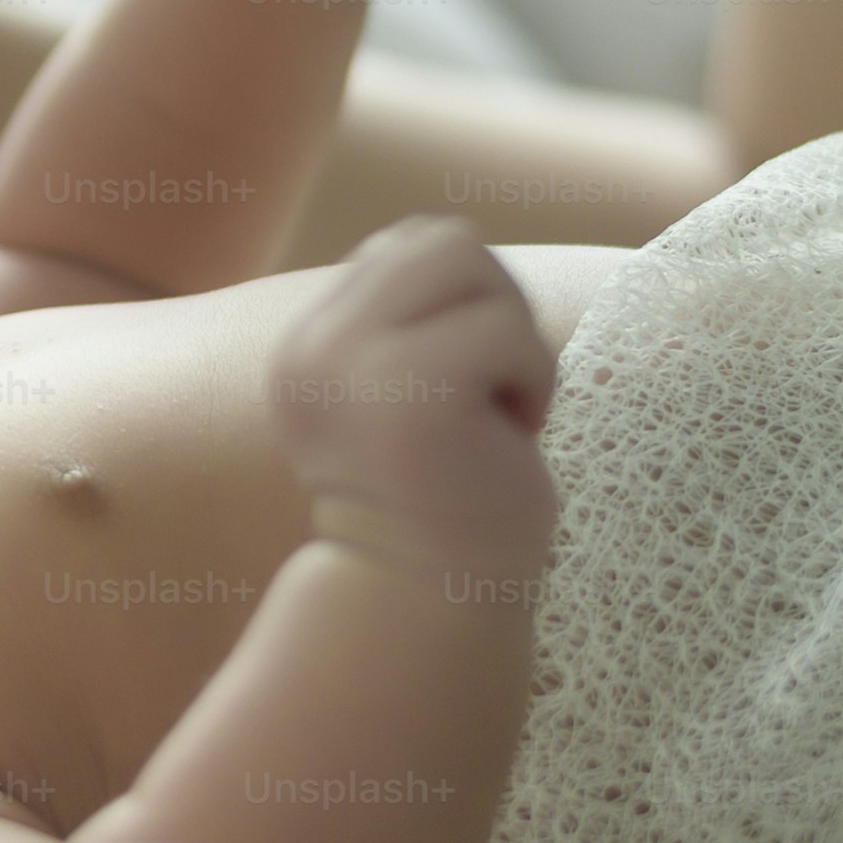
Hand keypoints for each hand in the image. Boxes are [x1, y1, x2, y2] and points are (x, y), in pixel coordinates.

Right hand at [269, 216, 559, 569]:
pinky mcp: (413, 392)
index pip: (402, 246)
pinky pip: (507, 332)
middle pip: (441, 240)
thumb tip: (462, 246)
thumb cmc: (442, 501)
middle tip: (493, 391)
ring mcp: (356, 364)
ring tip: (496, 413)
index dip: (462, 301)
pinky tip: (508, 439)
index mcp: (309, 345)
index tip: (464, 383)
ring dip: (515, 342)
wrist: (429, 603)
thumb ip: (409, 320)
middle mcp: (316, 346)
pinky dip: (534, 383)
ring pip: (476, 270)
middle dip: (494, 306)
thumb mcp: (403, 392)